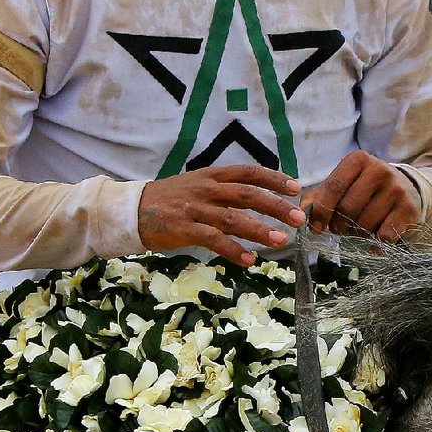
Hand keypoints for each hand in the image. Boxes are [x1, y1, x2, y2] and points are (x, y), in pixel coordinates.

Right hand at [138, 165, 305, 266]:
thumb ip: (224, 192)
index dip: (274, 178)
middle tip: (298, 218)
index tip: (295, 188)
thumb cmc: (170, 200)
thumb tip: (257, 202)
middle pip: (247, 194)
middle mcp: (206, 189)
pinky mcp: (183, 228)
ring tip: (280, 240)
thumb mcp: (197, 186)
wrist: (132, 209)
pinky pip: (212, 239)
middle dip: (276, 206)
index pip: (248, 172)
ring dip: (259, 230)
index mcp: (211, 176)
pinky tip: (248, 259)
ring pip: (233, 218)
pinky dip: (232, 249)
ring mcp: (194, 209)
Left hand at [305, 151, 422, 242]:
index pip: (333, 187)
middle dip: (338, 225)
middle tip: (340, 228)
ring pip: (364, 224)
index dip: (321, 210)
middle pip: (348, 208)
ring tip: (359, 228)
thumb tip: (300, 213)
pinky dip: (375, 243)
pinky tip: (376, 235)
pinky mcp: (409, 209)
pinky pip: (383, 236)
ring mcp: (397, 189)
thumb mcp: (343, 185)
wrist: (408, 190)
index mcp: (358, 160)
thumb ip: (319, 197)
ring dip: (356, 234)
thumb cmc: (365, 189)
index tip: (315, 228)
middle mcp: (380, 170)